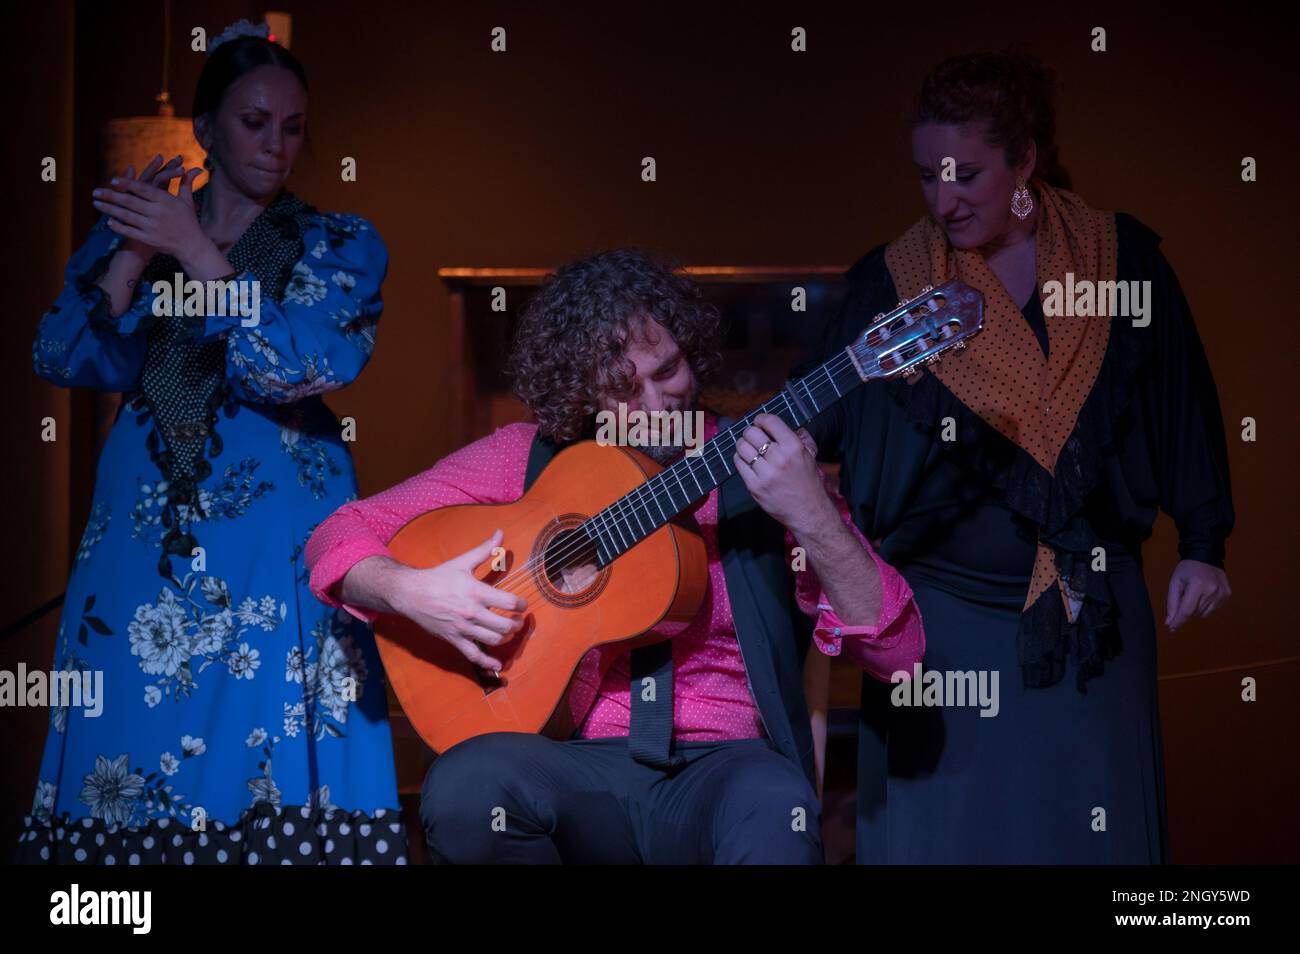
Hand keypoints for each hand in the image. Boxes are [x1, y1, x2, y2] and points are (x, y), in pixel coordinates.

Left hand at [93, 161, 206, 261]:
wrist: (192, 246)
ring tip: (96, 203)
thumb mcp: (187, 201)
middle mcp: (158, 213)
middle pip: (130, 202)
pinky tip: (109, 221)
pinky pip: (130, 231)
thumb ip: (185, 183)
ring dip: (109, 209)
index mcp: (166, 201)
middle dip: (111, 196)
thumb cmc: (188, 221)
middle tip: (95, 191)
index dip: (127, 183)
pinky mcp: (149, 239)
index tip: (113, 180)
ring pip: (126, 216)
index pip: (143, 189)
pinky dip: (118, 226)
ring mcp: (152, 227)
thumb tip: (194, 168)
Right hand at [391, 529, 527, 670]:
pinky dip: (487, 663)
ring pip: (493, 640)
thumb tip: (501, 533)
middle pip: (505, 625)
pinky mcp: (454, 639)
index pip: (510, 602)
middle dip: (517, 624)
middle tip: (518, 620)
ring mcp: (463, 628)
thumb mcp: (462, 561)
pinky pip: (473, 655)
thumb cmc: (438, 577)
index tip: (523, 604)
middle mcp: (472, 612)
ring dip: (506, 637)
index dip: (522, 604)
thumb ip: (484, 550)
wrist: (411, 593)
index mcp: (476, 592)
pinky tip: (497, 666)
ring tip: (508, 631)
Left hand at [733, 413, 829, 533]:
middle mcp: (779, 458)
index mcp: (793, 447)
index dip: (761, 419)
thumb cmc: (808, 482)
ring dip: (743, 445)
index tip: (760, 422)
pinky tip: (748, 461)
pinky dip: (741, 459)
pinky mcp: (755, 486)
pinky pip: (738, 464)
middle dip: (750, 432)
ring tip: (750, 449)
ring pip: (741, 447)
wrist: (808, 511)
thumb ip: (799, 435)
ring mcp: (765, 473)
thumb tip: (780, 424)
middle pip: (751, 432)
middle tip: (753, 436)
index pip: (769, 421)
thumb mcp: (810, 454)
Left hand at [1165, 559, 1230, 631]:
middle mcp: (1212, 591)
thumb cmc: (1187, 569)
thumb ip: (1172, 603)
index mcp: (1197, 585)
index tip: (1171, 628)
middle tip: (1185, 596)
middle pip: (1195, 612)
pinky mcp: (1227, 595)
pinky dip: (1206, 605)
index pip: (1187, 610)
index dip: (1179, 621)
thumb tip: (1170, 622)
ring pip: (1204, 613)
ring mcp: (1222, 593)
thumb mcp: (1175, 583)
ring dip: (1197, 608)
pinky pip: (1213, 609)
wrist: (1206, 556)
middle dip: (1187, 609)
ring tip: (1196, 593)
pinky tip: (1205, 593)